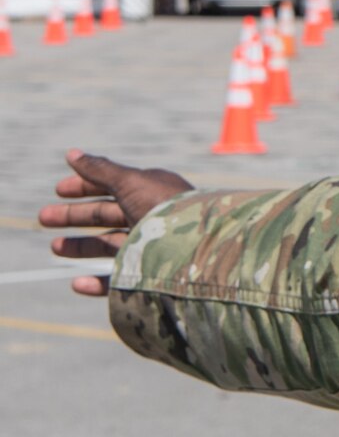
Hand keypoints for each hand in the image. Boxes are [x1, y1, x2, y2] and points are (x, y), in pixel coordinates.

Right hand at [39, 150, 193, 296]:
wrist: (197, 251)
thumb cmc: (164, 209)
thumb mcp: (130, 183)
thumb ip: (101, 170)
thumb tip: (72, 153)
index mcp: (151, 191)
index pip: (114, 185)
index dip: (85, 185)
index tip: (57, 190)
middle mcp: (152, 217)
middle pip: (107, 214)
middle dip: (75, 215)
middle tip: (43, 217)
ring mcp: (152, 247)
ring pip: (110, 245)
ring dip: (81, 246)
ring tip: (53, 247)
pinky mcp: (150, 277)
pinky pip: (120, 280)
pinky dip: (96, 282)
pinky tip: (76, 283)